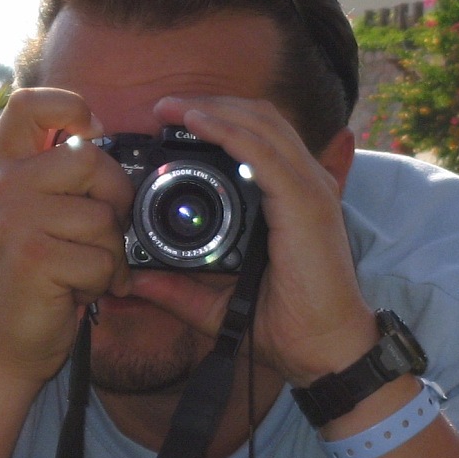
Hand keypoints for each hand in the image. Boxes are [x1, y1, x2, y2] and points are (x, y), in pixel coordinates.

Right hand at [0, 88, 132, 384]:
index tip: (90, 136)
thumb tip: (100, 137)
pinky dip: (102, 282)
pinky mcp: (34, 257)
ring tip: (80, 272)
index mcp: (3, 170)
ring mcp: (14, 221)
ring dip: (108, 254)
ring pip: (103, 217)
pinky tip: (75, 293)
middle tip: (100, 236)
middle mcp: (2, 187)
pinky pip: (103, 258)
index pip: (29, 103)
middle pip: (90, 160)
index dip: (70, 106)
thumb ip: (57, 178)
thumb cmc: (29, 282)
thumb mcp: (32, 217)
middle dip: (114, 202)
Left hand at [127, 96, 375, 385]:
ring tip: (172, 109)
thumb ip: (178, 290)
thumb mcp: (217, 304)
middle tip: (164, 108)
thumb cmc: (284, 327)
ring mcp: (309, 191)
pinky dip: (230, 132)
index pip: (255, 137)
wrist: (323, 353)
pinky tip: (199, 123)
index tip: (169, 126)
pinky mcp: (307, 204)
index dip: (215, 121)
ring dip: (215, 109)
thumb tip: (135, 281)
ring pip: (262, 124)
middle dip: (210, 104)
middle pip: (258, 118)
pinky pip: (265, 154)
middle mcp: (303, 184)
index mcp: (288, 198)